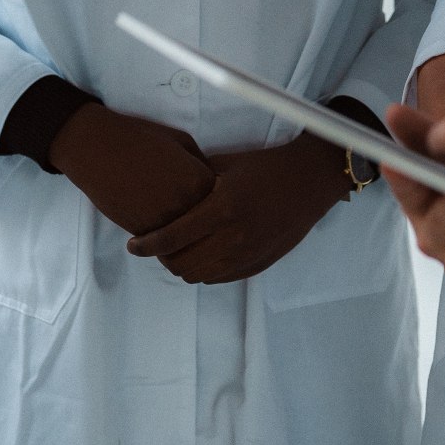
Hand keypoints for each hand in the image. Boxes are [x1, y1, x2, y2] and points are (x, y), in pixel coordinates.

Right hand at [50, 103, 215, 236]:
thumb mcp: (182, 141)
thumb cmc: (141, 138)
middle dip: (205, 228)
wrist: (99, 148)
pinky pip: (162, 248)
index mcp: (200, 180)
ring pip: (186, 244)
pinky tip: (162, 236)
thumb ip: (201, 164)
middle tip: (199, 226)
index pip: (222, 204)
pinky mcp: (142, 231)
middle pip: (207, 228)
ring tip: (182, 237)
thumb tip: (214, 183)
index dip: (217, 204)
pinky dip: (164, 246)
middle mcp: (187, 203)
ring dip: (185, 242)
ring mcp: (164, 220)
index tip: (213, 203)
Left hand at [124, 136, 351, 283]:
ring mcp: (249, 254)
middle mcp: (235, 237)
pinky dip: (204, 270)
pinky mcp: (260, 263)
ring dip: (183, 266)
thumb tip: (163, 187)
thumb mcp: (227, 165)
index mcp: (223, 209)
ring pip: (199, 276)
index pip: (171, 238)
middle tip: (154, 246)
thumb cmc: (267, 166)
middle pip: (181, 264)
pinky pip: (220, 278)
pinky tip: (202, 254)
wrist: (310, 180)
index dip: (146, 245)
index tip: (133, 245)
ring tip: (177, 251)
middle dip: (162, 258)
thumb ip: (194, 179)